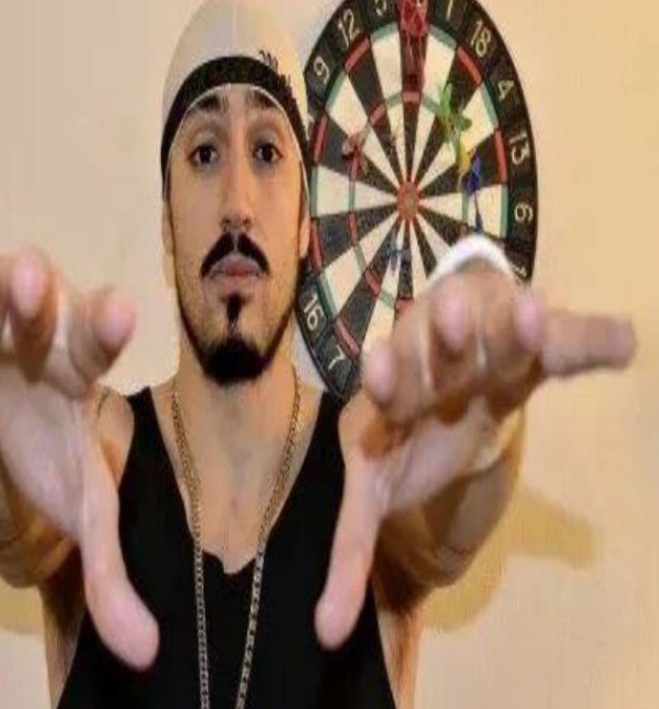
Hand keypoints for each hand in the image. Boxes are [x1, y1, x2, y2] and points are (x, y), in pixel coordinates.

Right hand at [0, 233, 157, 668]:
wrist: (14, 418)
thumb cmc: (53, 449)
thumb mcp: (81, 508)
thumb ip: (110, 572)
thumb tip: (146, 652)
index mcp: (82, 373)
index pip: (102, 346)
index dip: (108, 328)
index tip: (122, 311)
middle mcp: (44, 335)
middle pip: (46, 304)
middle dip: (37, 294)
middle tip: (29, 286)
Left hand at [315, 262, 635, 647]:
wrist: (436, 382)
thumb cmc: (400, 443)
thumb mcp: (372, 494)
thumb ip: (350, 555)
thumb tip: (324, 633)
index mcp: (387, 398)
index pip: (382, 387)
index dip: (382, 379)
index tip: (376, 373)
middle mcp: (431, 364)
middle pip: (436, 345)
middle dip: (442, 333)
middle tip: (450, 315)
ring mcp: (482, 350)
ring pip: (496, 333)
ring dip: (512, 326)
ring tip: (528, 312)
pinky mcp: (525, 345)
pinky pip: (559, 345)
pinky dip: (586, 342)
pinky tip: (621, 344)